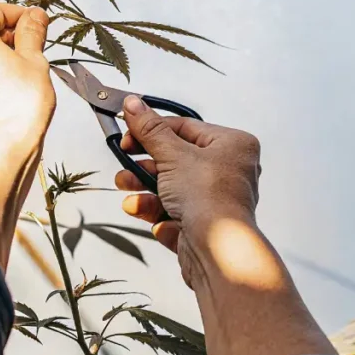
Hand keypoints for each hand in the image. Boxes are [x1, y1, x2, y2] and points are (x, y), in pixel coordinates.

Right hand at [115, 96, 336, 354]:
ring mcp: (218, 201)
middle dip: (144, 167)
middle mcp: (229, 171)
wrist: (218, 252)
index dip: (152, 130)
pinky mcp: (205, 227)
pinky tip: (159, 224)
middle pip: (176, 160)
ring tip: (128, 195)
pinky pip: (176, 215)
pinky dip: (161, 216)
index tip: (125, 135)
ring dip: (146, 193)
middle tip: (123, 168)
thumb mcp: (172, 154)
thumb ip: (149, 129)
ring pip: (172, 189)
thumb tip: (132, 102)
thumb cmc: (207, 197)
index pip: (185, 128)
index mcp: (232, 145)